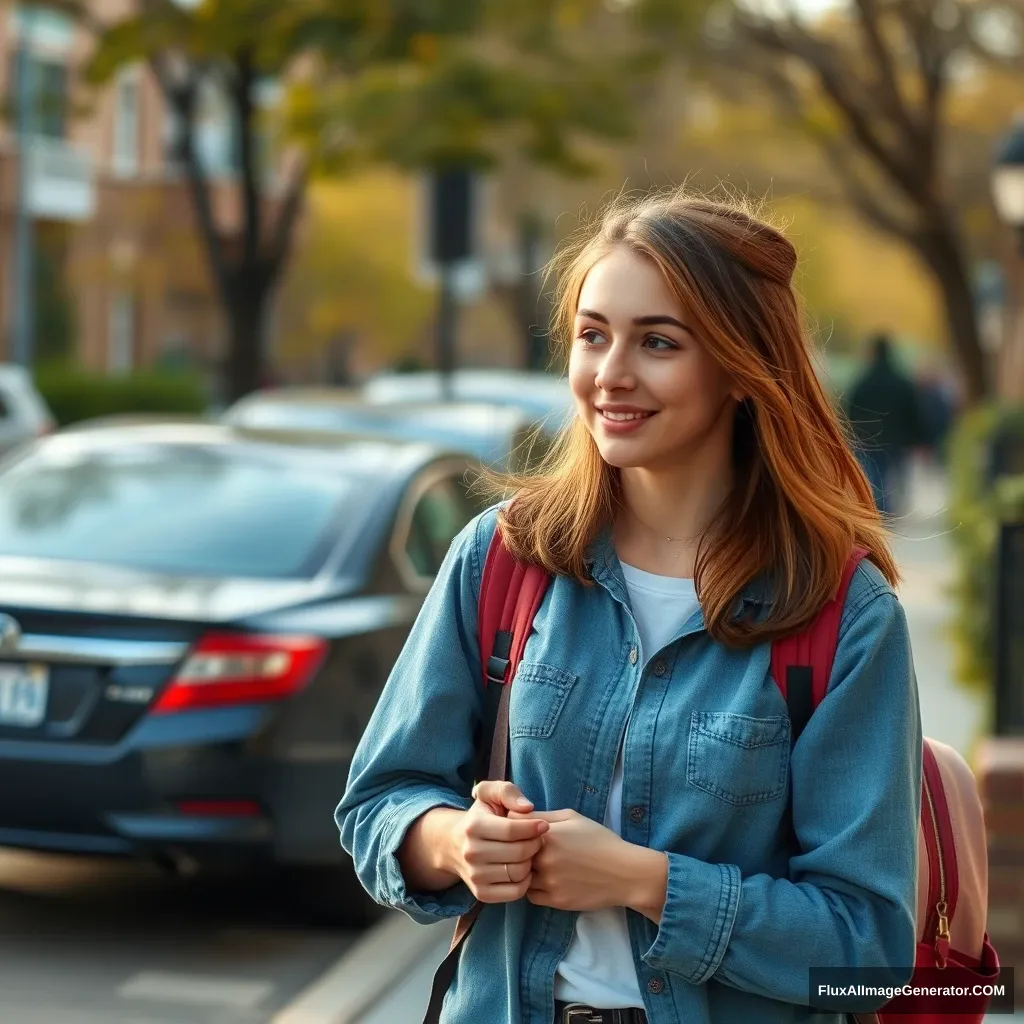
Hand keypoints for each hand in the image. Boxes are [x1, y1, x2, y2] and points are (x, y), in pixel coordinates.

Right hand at [444, 781, 548, 903]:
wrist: (455, 843)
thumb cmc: (482, 816)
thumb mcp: (490, 795)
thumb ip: (508, 792)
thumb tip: (527, 808)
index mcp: (474, 826)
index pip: (511, 830)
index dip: (533, 827)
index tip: (544, 825)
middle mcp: (471, 852)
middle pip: (518, 853)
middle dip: (535, 845)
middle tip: (538, 840)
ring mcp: (474, 875)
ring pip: (518, 873)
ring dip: (531, 863)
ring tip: (530, 853)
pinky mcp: (481, 893)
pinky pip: (514, 893)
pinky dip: (525, 882)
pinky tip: (524, 869)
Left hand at [507, 808, 636, 912]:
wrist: (624, 872)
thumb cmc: (599, 840)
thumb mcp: (572, 818)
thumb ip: (543, 816)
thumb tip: (517, 817)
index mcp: (546, 834)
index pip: (511, 831)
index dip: (514, 832)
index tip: (521, 834)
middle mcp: (544, 859)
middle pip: (513, 855)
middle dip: (517, 853)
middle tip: (528, 852)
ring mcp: (549, 881)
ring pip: (521, 877)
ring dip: (526, 872)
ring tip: (541, 867)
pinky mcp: (555, 901)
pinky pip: (531, 895)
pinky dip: (534, 889)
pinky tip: (547, 881)